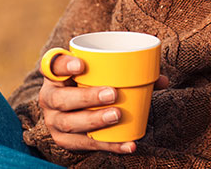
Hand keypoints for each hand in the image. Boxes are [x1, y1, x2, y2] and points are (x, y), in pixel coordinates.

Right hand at [39, 53, 168, 152]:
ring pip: (71, 124)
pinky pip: (87, 145)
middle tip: (112, 93)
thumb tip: (161, 79)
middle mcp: (49, 99)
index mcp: (55, 76)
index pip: (52, 66)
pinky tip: (128, 145)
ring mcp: (55, 123)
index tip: (82, 64)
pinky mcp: (67, 142)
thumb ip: (125, 70)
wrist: (71, 110)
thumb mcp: (95, 73)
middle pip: (62, 100)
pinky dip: (110, 145)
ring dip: (95, 121)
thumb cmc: (88, 85)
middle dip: (87, 97)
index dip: (64, 65)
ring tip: (117, 115)